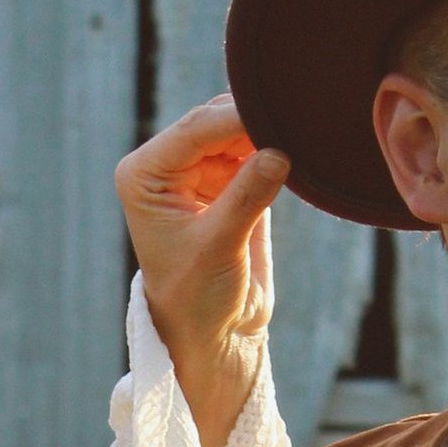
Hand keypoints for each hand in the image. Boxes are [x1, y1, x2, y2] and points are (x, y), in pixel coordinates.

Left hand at [115, 92, 286, 446]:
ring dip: (267, 131)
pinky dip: (275, 146)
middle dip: (254, 120)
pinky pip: (254, 148)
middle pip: (215, 121)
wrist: (212, 333)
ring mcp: (197, 170)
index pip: (195, 130)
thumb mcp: (219, 247)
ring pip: (237, 130)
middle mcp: (165, 165)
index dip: (238, 119)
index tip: (280, 113)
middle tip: (298, 119)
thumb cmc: (197, 299)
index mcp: (144, 175)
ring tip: (302, 132)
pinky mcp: (227, 181)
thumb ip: (246, 197)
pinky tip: (299, 148)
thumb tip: (279, 152)